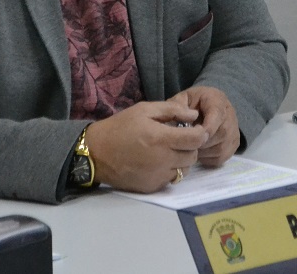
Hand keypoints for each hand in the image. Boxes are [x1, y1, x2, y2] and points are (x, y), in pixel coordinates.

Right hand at [83, 100, 208, 192]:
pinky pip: (171, 179)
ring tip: (169, 150)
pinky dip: (170, 170)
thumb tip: (194, 114)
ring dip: (182, 160)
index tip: (195, 129)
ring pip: (184, 169)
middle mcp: (162, 160)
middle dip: (191, 146)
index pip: (196, 139)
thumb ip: (172, 110)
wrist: (95, 153)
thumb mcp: (144, 110)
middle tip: (180, 139)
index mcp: (161, 138)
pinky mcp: (151, 187)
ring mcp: (157, 175)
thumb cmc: (120, 127)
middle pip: (193, 156)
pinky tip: (159, 161)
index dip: (201, 133)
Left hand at [170, 86, 239, 166]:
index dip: (208, 127)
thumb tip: (183, 120)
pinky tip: (200, 153)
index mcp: (216, 99)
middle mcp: (229, 113)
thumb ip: (178, 106)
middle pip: (222, 133)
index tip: (194, 136)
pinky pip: (223, 156)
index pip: (218, 113)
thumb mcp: (181, 99)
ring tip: (191, 149)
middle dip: (203, 142)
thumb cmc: (189, 104)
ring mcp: (234, 129)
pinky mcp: (234, 143)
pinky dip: (209, 158)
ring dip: (204, 152)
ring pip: (222, 147)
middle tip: (187, 146)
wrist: (200, 106)